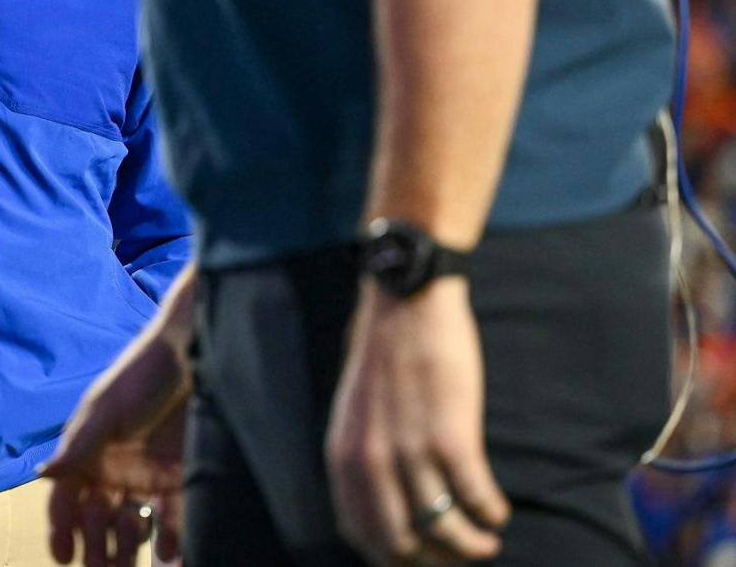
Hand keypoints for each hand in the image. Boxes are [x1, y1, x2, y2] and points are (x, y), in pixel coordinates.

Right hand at [41, 324, 190, 566]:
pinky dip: (170, 540)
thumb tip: (41, 473)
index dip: (61, 527)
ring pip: (132, 525)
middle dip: (95, 548)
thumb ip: (79, 444)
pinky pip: (172, 518)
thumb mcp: (107, 409)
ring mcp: (147, 477)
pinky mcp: (179, 478)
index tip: (63, 556)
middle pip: (97, 519)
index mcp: (88, 453)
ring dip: (127, 550)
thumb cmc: (140, 375)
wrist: (192, 355)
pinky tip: (169, 555)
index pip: (66, 498)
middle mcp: (113, 470)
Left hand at [325, 278, 509, 564]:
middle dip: (436, 559)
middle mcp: (370, 460)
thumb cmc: (387, 354)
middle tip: (460, 553)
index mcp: (343, 455)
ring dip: (471, 546)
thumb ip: (362, 456)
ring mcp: (409, 450)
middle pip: (402, 545)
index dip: (394, 557)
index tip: (422, 556)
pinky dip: (491, 513)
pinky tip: (498, 509)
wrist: (406, 300)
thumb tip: (379, 503)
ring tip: (487, 540)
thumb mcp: (356, 412)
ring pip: (443, 531)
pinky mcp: (451, 435)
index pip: (361, 534)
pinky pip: (476, 498)